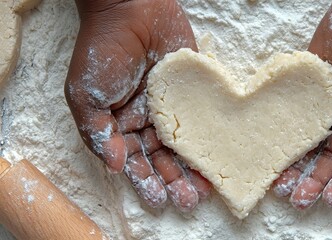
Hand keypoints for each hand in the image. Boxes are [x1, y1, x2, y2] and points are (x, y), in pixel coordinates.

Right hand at [65, 0, 210, 211]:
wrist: (132, 10)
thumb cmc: (103, 51)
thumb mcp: (86, 95)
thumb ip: (97, 132)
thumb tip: (116, 167)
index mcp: (121, 126)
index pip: (136, 161)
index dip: (147, 181)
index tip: (159, 199)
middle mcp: (148, 122)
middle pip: (163, 159)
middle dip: (174, 181)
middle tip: (188, 201)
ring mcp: (173, 108)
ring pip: (185, 146)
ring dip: (193, 168)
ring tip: (204, 189)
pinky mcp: (195, 94)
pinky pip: (204, 120)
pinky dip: (210, 139)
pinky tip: (218, 155)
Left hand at [272, 0, 331, 207]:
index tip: (331, 197)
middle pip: (331, 160)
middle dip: (316, 181)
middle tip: (300, 201)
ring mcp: (328, 110)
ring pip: (311, 145)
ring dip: (298, 166)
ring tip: (282, 187)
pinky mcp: (308, 95)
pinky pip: (295, 120)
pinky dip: (286, 138)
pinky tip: (274, 153)